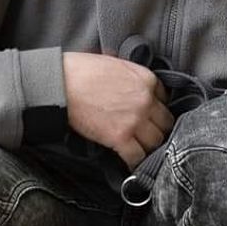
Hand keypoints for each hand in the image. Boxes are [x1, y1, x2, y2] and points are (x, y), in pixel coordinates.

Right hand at [62, 52, 172, 168]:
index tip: (149, 116)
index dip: (156, 110)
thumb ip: (131, 76)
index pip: (165, 100)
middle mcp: (146, 100)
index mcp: (147, 79)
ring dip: (148, 147)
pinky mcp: (120, 137)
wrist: (60, 83)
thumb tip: (132, 85)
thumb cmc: (81, 70)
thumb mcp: (116, 63)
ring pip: (156, 141)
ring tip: (139, 149)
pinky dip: (134, 162)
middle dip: (157, 129)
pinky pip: (137, 156)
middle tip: (147, 135)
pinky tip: (131, 162)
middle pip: (165, 123)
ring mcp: (135, 120)